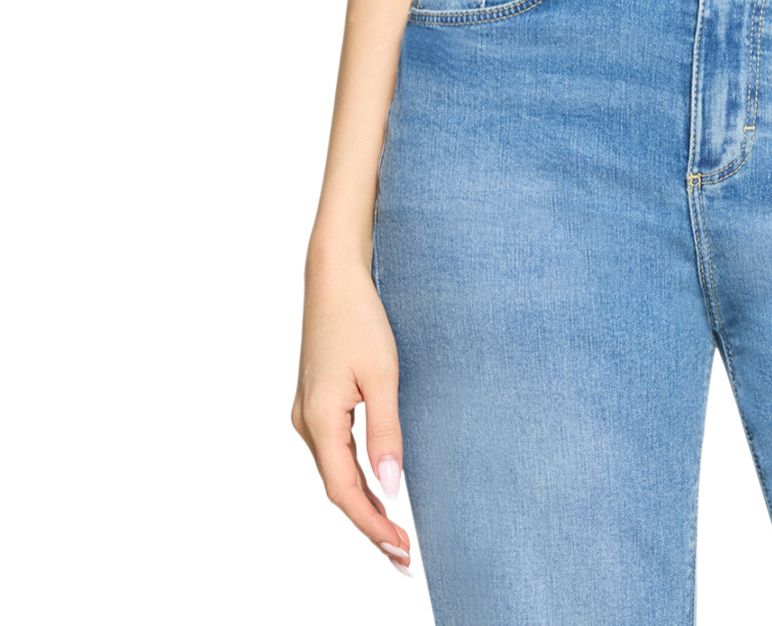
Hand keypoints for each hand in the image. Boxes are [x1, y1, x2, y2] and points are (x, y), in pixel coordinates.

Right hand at [292, 256, 412, 575]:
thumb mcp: (383, 375)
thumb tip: (392, 488)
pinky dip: (355, 477)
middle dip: (369, 524)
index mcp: (319, 420)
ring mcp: (307, 413)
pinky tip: (376, 487)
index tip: (403, 550)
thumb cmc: (360, 317)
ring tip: (394, 533)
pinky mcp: (316, 402)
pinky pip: (334, 452)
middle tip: (403, 557)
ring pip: (334, 472)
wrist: (334, 275)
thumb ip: (386, 433)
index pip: (346, 491)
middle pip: (337, 489)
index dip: (374, 525)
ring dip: (363, 503)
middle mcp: (306, 423)